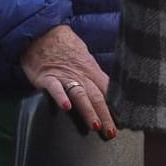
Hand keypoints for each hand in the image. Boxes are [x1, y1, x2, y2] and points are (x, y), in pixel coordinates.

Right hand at [20, 24, 116, 138]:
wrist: (41, 32)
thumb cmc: (63, 46)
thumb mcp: (83, 58)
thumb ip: (92, 74)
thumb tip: (105, 88)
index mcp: (91, 70)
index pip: (108, 91)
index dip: (116, 107)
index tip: (124, 123)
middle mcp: (81, 75)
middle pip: (97, 97)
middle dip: (106, 116)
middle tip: (112, 133)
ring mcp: (64, 76)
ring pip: (80, 95)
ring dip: (89, 111)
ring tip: (96, 126)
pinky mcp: (46, 77)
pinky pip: (55, 88)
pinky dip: (61, 98)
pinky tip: (66, 108)